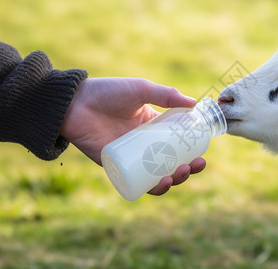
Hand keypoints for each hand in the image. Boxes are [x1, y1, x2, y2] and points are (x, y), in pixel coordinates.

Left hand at [60, 77, 205, 195]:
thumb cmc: (108, 92)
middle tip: (192, 166)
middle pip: (170, 164)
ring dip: (171, 181)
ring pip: (155, 176)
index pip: (178, 144)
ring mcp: (131, 157)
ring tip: (176, 175)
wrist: (74, 103)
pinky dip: (150, 187)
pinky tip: (160, 183)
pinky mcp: (116, 167)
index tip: (202, 155)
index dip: (192, 153)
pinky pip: (135, 182)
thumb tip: (194, 103)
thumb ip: (166, 95)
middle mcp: (144, 145)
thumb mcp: (141, 89)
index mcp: (153, 127)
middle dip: (186, 170)